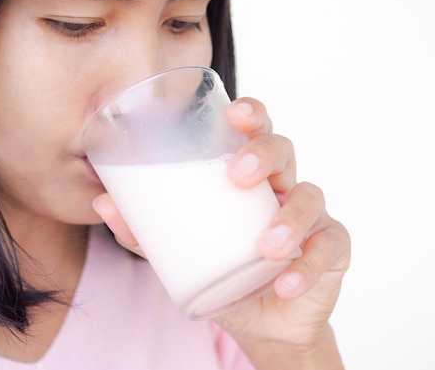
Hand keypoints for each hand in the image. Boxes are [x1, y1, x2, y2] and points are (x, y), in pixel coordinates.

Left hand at [93, 97, 350, 364]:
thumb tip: (102, 202)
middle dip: (264, 153)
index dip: (251, 114)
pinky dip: (308, 266)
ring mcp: (312, 216)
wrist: (262, 322)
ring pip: (311, 198)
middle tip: (238, 176)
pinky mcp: (332, 249)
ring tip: (266, 247)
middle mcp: (283, 188)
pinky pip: (329, 246)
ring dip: (290, 220)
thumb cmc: (223, 271)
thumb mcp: (181, 251)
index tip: (232, 112)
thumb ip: (144, 230)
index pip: (256, 131)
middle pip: (284, 150)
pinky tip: (286, 284)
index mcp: (250, 177)